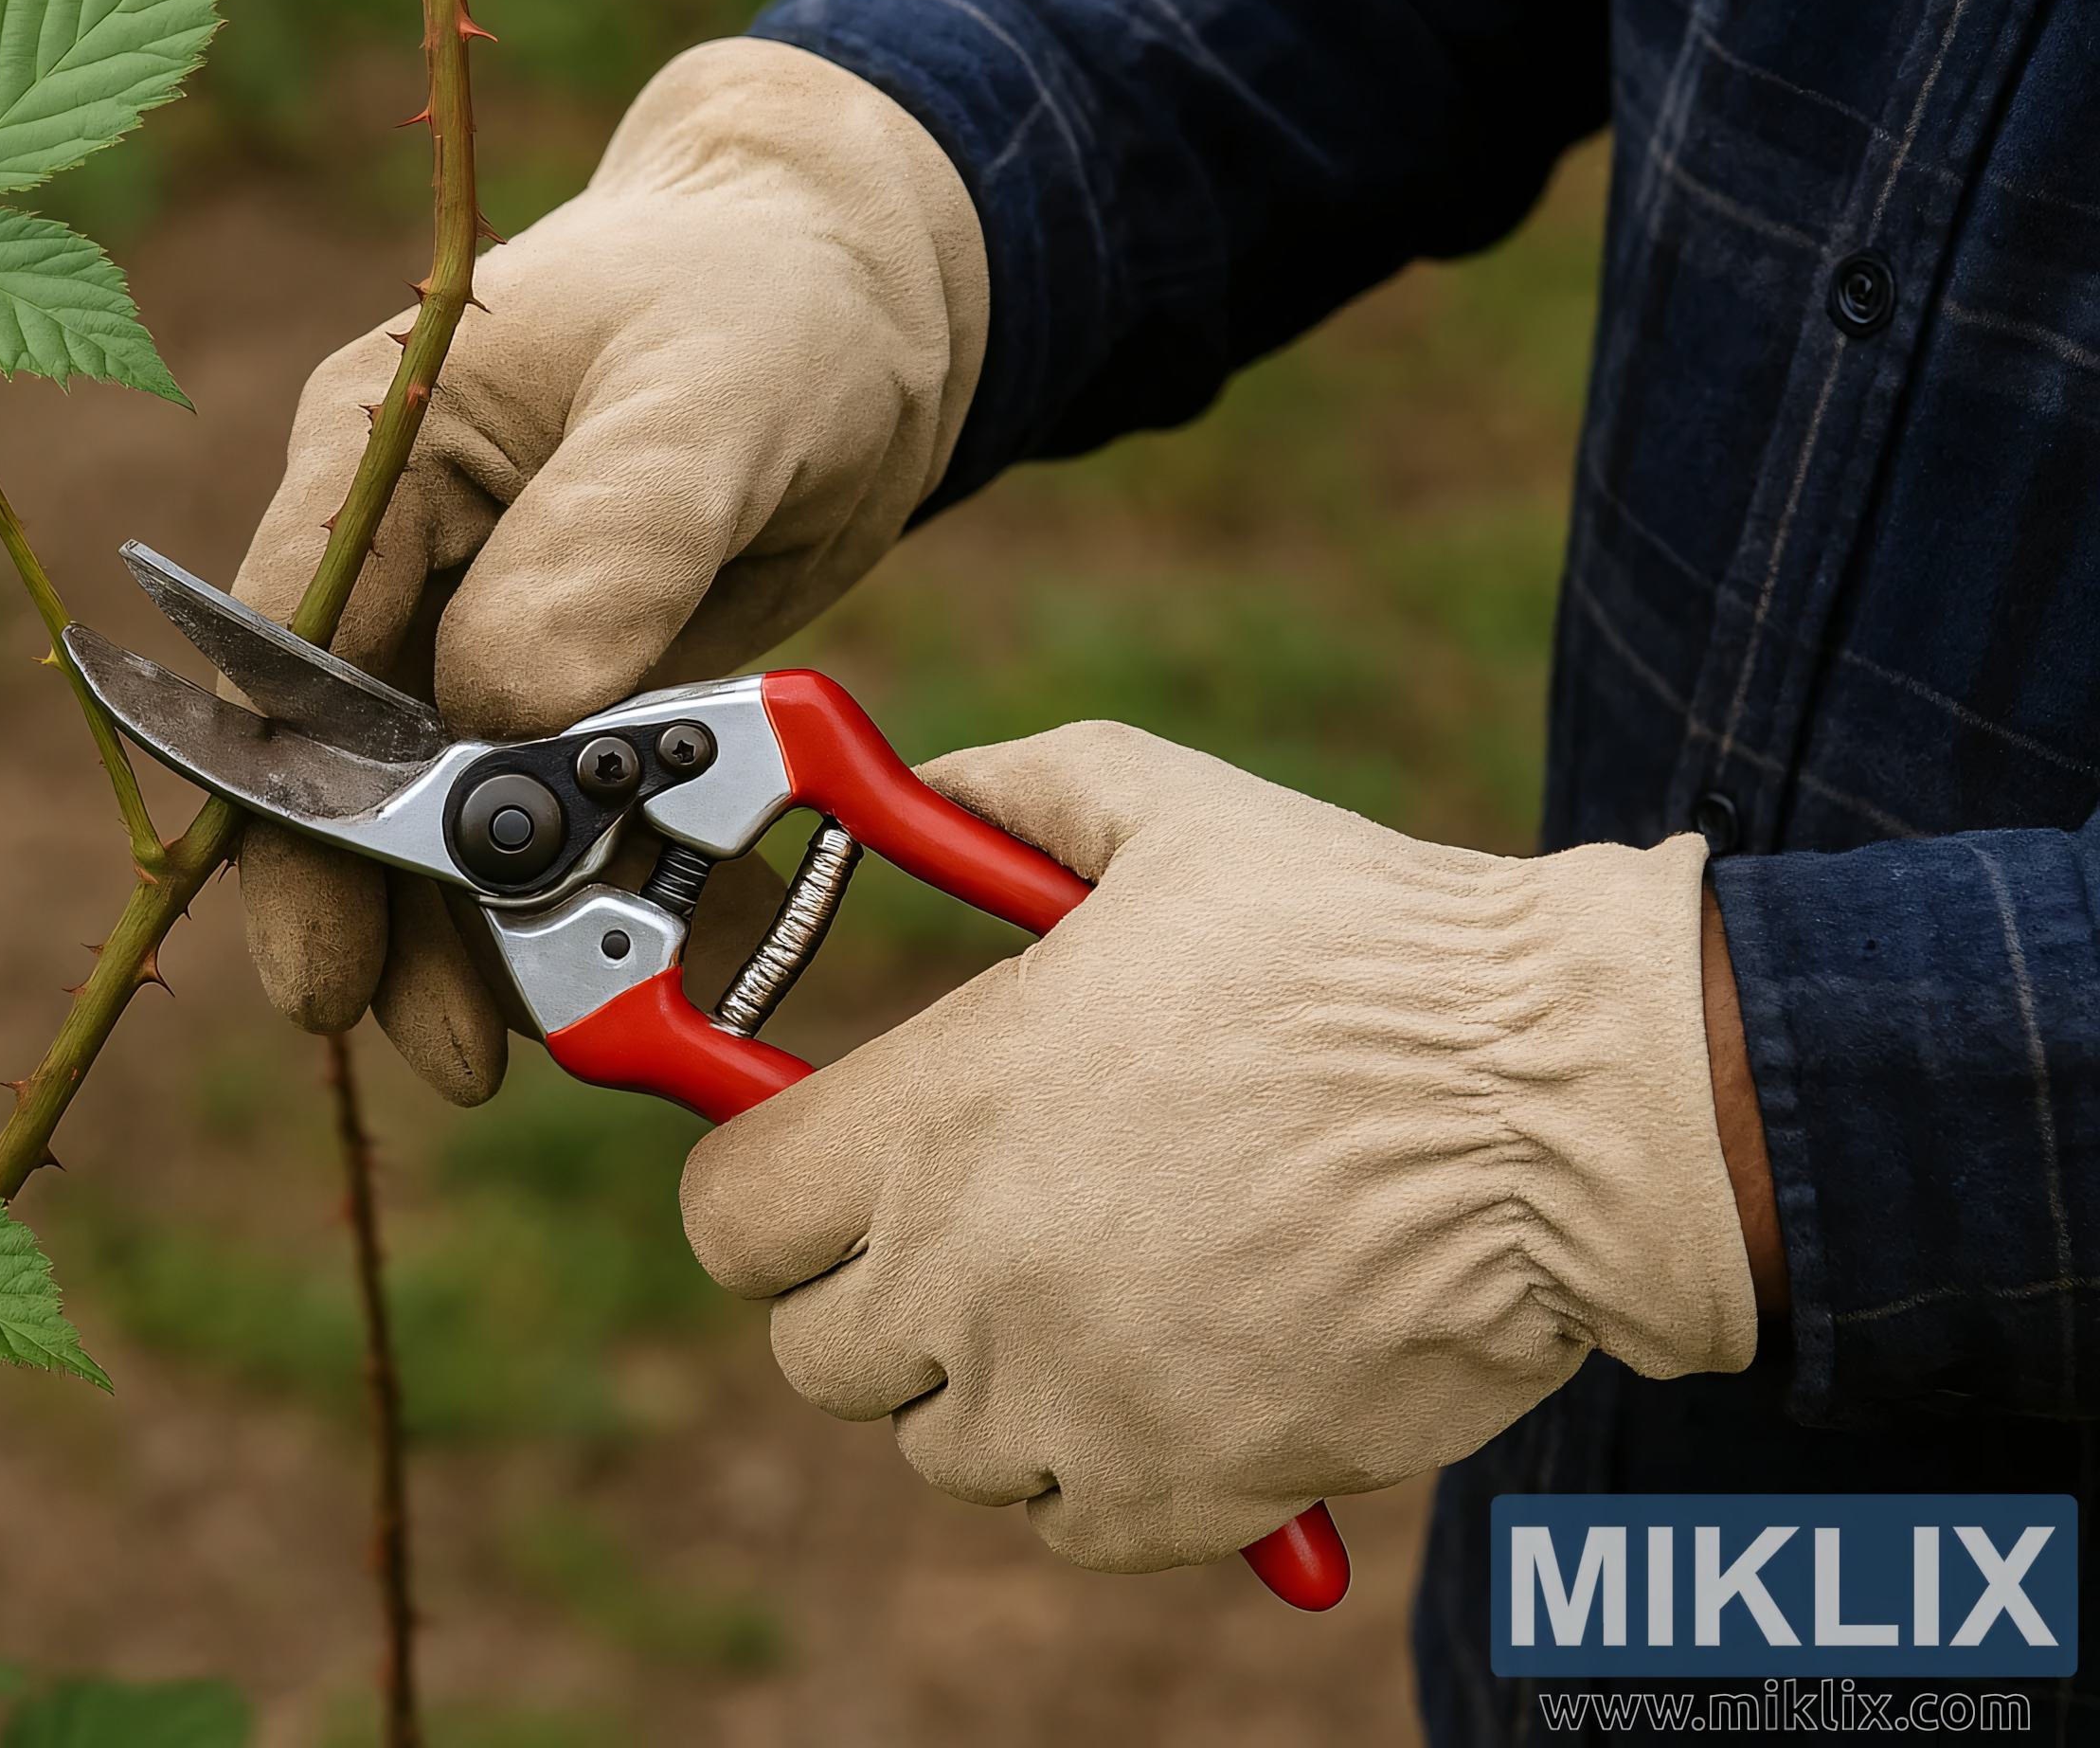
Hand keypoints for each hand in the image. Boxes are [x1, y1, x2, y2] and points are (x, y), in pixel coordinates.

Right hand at [229, 37, 986, 1100]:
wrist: (865, 294)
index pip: (286, 657)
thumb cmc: (770, 304)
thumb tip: (507, 707)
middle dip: (381, 919)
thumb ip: (610, 541)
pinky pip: (565, 821)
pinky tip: (671, 960)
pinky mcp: (575, 691)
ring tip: (538, 1044)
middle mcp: (407, 557)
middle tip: (445, 1053)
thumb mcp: (707, 398)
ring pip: (451, 822)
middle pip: (350, 773)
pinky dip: (609, 895)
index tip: (322, 950)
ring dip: (488, 938)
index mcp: (382, 454)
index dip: (292, 816)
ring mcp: (486, 632)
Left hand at [679, 723, 1760, 1572]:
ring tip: (1097, 1279)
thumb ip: (1010, 790)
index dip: (768, 1184)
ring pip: (938, 1442)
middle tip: (968, 1221)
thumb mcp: (1168, 811)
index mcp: (941, 1115)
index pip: (730, 1215)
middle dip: (870, 1287)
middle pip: (815, 1349)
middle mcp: (975, 1277)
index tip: (819, 1164)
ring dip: (986, 1378)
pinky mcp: (1182, 1491)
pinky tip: (1170, 1365)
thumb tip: (922, 780)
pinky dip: (1098, 1463)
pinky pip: (1066, 1518)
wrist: (1568, 1110)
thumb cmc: (1370, 954)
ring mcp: (1073, 1403)